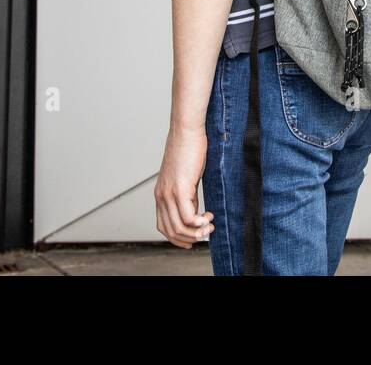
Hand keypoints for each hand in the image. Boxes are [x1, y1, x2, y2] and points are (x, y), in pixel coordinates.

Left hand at [154, 125, 213, 247]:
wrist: (186, 131)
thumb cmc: (188, 149)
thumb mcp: (185, 177)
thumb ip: (187, 194)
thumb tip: (195, 210)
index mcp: (161, 194)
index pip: (163, 227)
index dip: (178, 238)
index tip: (194, 239)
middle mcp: (161, 197)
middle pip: (171, 231)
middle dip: (190, 238)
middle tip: (206, 233)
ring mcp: (169, 194)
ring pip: (179, 227)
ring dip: (197, 233)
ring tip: (210, 227)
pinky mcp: (180, 189)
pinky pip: (188, 217)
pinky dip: (200, 223)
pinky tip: (209, 218)